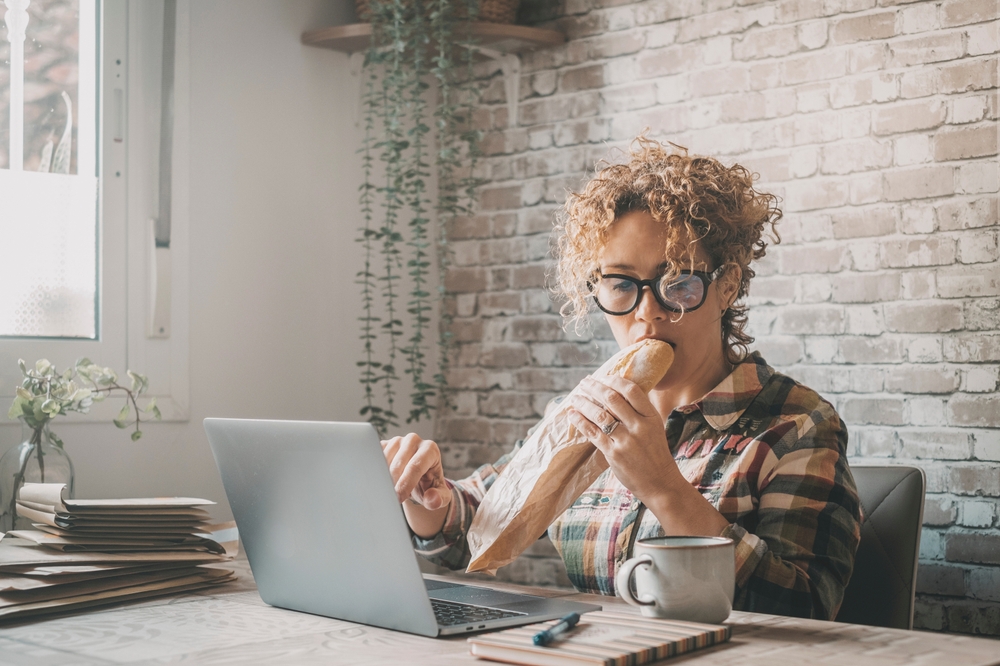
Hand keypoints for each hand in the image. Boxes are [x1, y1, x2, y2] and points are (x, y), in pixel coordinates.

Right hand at [381, 433, 451, 510]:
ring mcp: (397, 440)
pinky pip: (374, 458)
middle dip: (393, 484)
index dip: (405, 485)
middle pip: (397, 465)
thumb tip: (432, 499)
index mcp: (430, 449)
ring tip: (391, 488)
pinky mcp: (384, 444)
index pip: (415, 467)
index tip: (398, 499)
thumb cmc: (429, 485)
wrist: (418, 478)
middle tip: (392, 498)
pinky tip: (382, 480)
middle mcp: (413, 440)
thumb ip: (439, 498)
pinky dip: (375, 471)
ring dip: (384, 478)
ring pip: (383, 461)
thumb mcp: (440, 495)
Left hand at [566, 375, 682, 505]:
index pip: (632, 390)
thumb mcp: (654, 428)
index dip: (614, 380)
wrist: (660, 483)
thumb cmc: (655, 453)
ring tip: (575, 397)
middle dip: (595, 387)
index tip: (603, 377)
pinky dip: (580, 422)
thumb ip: (639, 412)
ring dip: (584, 403)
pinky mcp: (614, 454)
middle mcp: (639, 426)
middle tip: (584, 382)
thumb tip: (617, 393)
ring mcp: (626, 440)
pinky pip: (593, 433)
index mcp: (651, 416)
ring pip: (600, 414)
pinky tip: (573, 414)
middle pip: (613, 399)